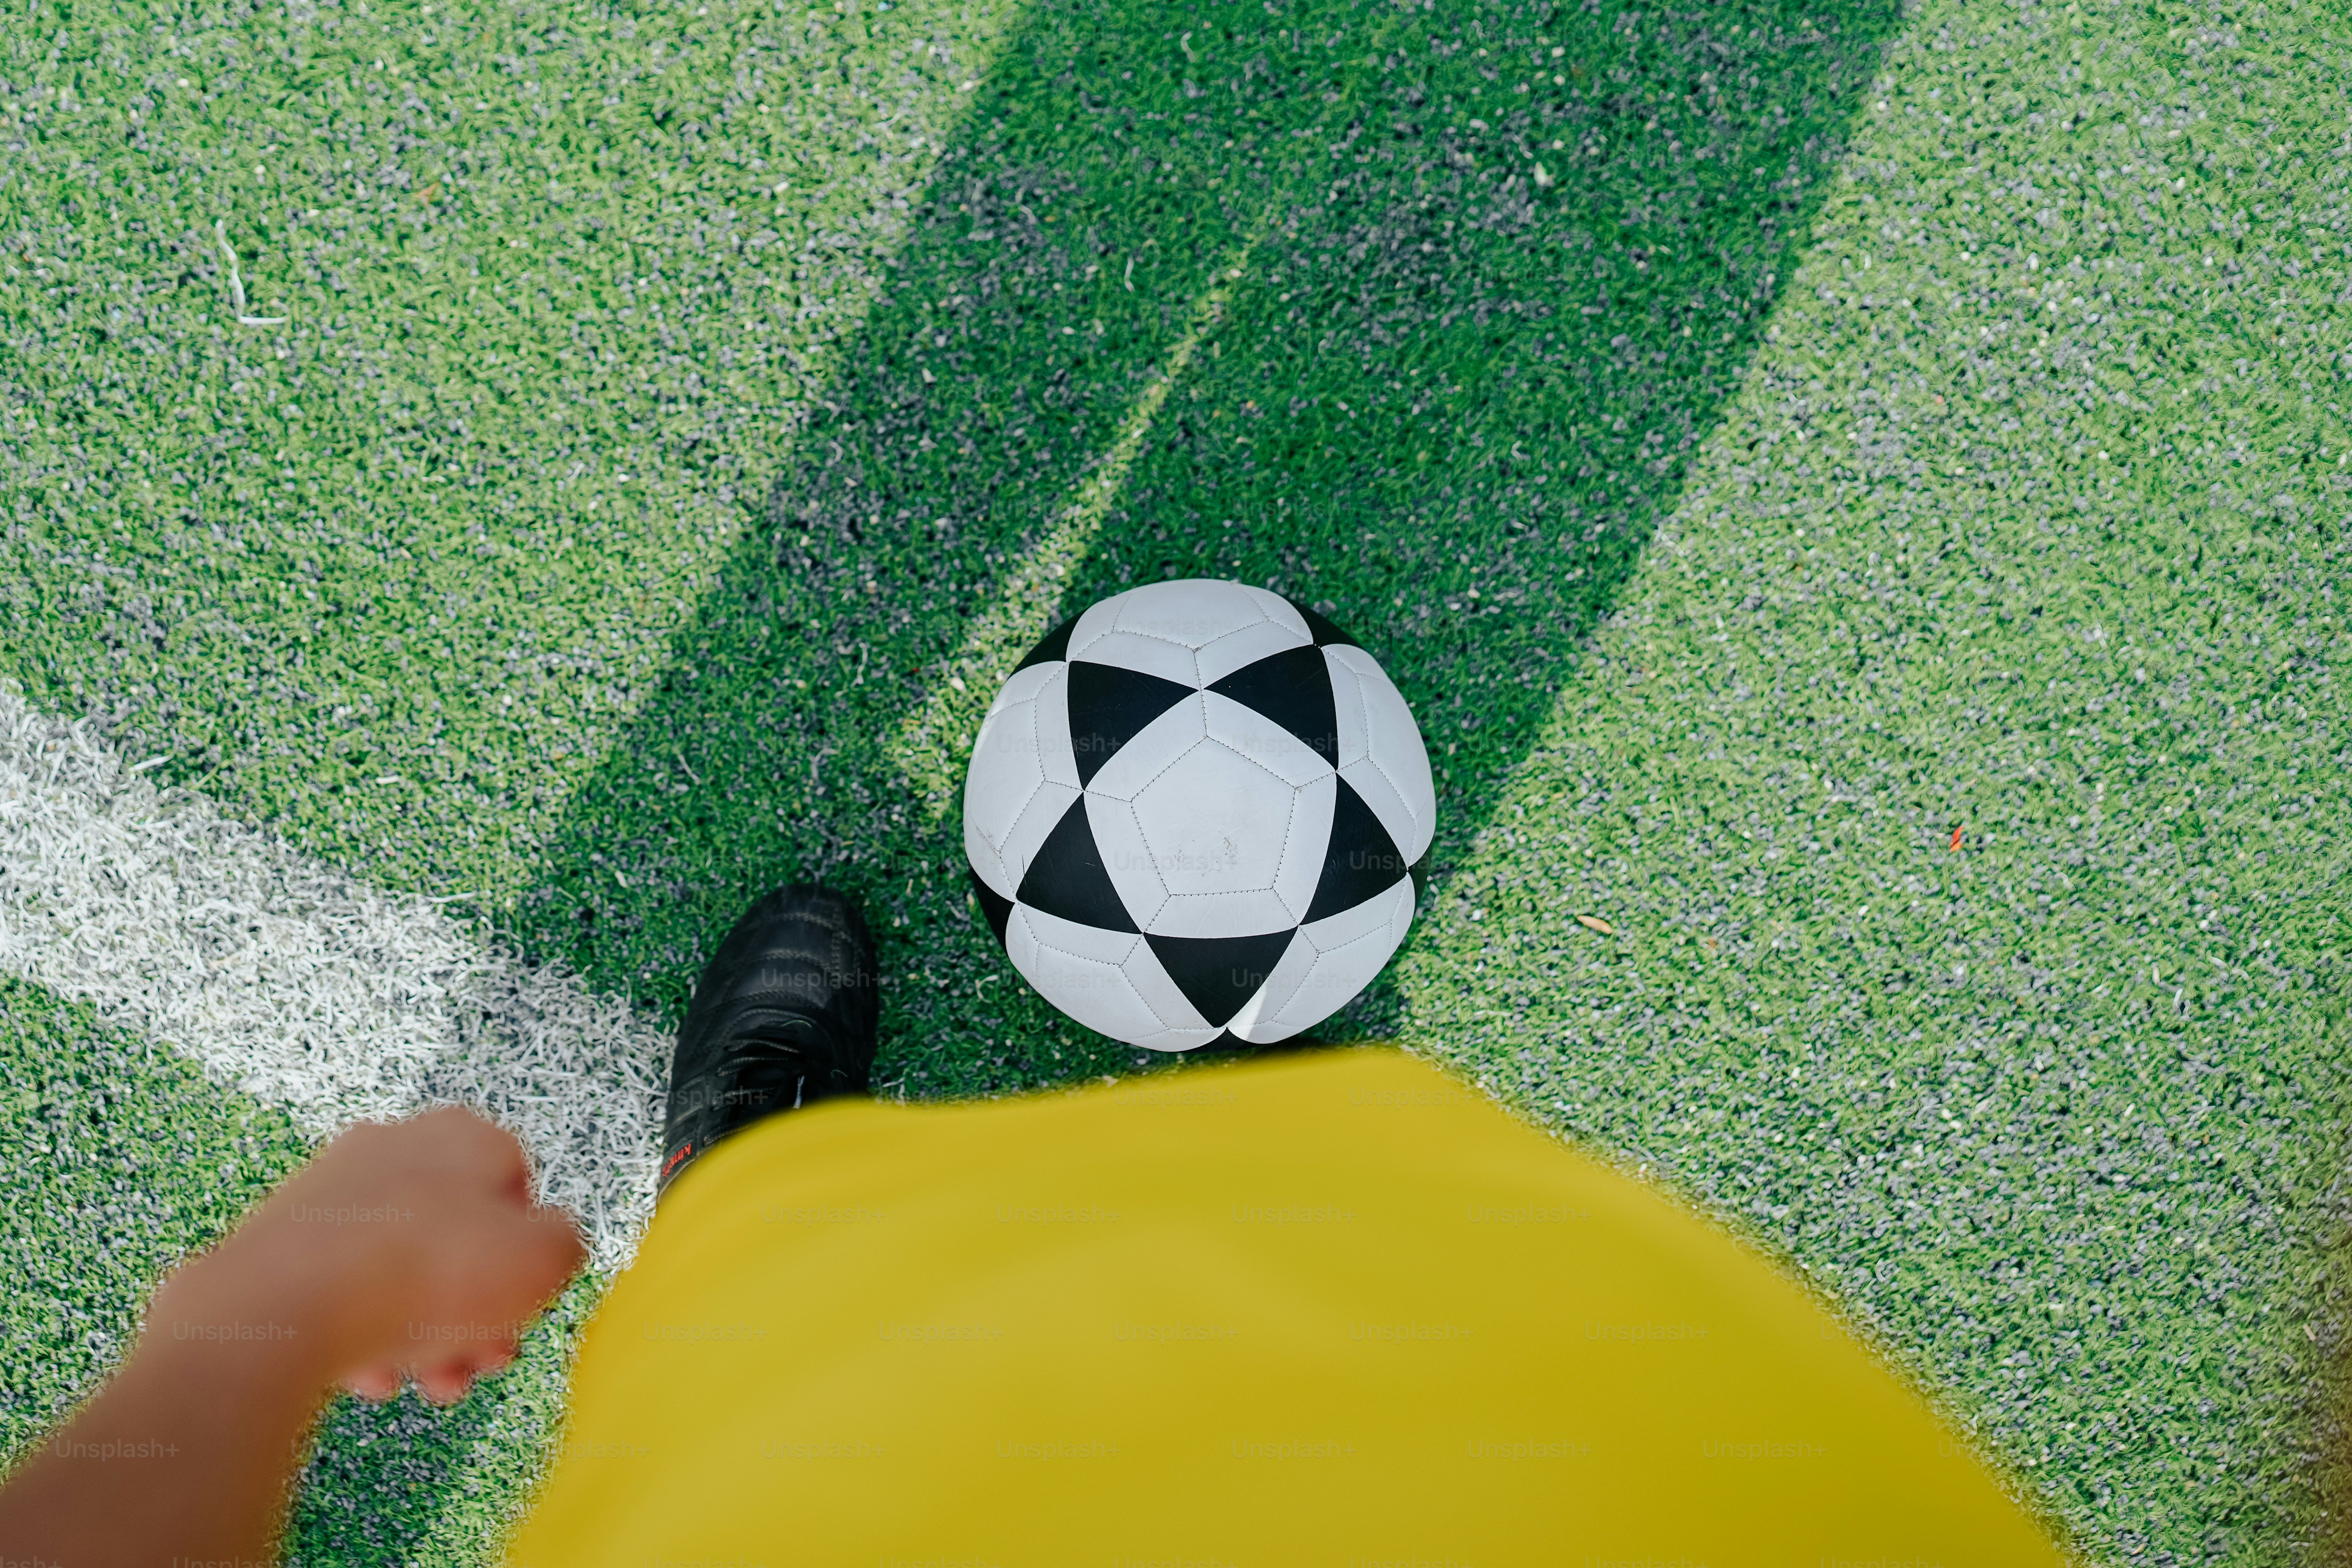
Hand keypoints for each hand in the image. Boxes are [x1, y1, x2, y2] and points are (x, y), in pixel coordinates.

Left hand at [156, 1105, 586, 1403]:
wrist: (288, 1306)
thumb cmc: (430, 1274)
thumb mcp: (542, 1261)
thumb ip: (564, 1246)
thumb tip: (550, 1245)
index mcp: (465, 1136)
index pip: (519, 1189)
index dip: (528, 1256)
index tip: (522, 1307)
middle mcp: (396, 1147)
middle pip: (458, 1237)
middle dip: (475, 1310)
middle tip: (478, 1361)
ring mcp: (333, 1190)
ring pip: (400, 1268)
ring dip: (424, 1331)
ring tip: (426, 1382)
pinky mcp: (282, 1237)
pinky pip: (342, 1286)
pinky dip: (362, 1329)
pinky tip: (369, 1374)